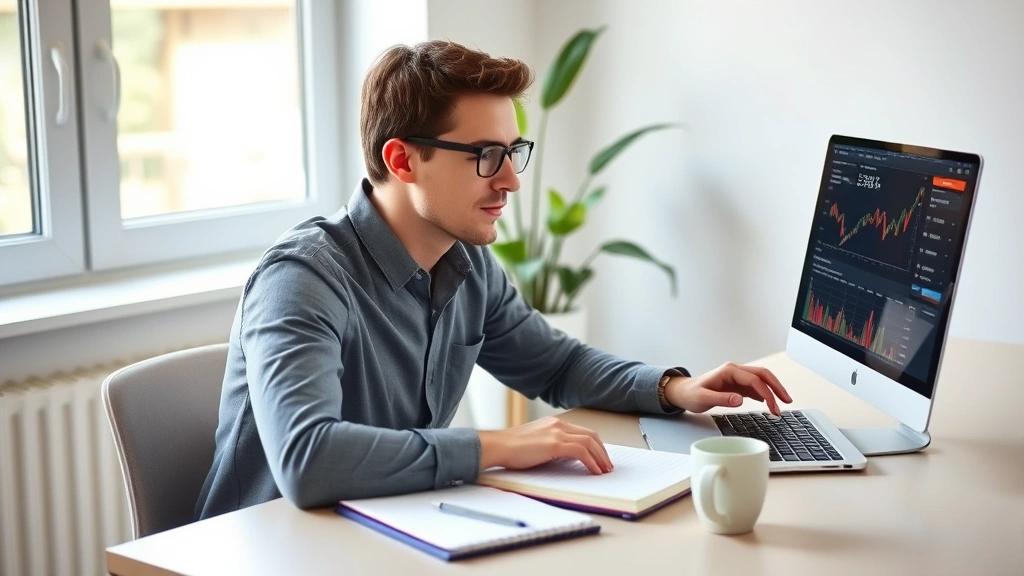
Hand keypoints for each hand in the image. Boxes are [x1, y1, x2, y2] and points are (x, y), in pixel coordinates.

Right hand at [477, 417, 612, 474]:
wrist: (498, 446)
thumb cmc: (511, 448)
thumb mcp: (536, 443)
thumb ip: (552, 445)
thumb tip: (568, 458)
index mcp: (554, 423)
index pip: (583, 432)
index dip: (596, 445)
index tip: (600, 457)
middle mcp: (558, 424)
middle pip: (591, 435)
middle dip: (602, 451)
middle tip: (607, 465)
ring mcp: (557, 433)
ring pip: (589, 442)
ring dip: (600, 458)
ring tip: (605, 470)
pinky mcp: (554, 444)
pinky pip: (581, 452)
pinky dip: (591, 462)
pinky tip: (594, 471)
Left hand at [663, 362, 792, 415]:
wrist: (683, 392)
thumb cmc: (691, 394)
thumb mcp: (703, 398)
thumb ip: (721, 399)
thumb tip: (740, 399)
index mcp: (728, 371)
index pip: (754, 380)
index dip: (766, 393)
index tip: (773, 406)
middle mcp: (735, 371)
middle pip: (762, 375)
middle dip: (777, 387)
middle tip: (787, 401)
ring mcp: (737, 378)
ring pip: (761, 380)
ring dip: (773, 391)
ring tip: (781, 407)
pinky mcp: (738, 385)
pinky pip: (756, 387)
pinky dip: (765, 395)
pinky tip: (770, 404)